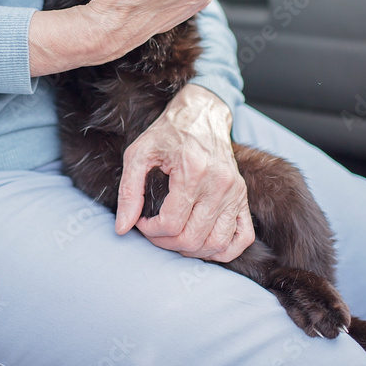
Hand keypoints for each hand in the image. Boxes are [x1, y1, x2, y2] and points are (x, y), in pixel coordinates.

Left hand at [116, 85, 255, 262]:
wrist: (201, 115)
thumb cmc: (168, 133)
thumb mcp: (139, 154)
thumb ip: (128, 191)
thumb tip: (122, 227)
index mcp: (193, 171)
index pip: (172, 224)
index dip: (150, 231)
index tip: (142, 221)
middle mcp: (219, 184)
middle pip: (192, 238)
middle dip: (166, 243)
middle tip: (154, 230)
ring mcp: (235, 192)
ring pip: (216, 244)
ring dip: (191, 251)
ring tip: (175, 237)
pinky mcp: (242, 197)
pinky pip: (242, 238)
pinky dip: (223, 250)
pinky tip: (202, 244)